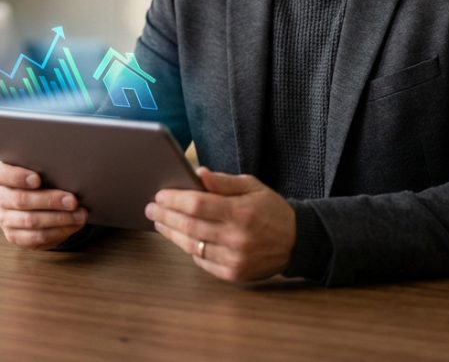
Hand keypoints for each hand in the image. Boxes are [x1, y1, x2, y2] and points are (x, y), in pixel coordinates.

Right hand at [0, 161, 86, 249]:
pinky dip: (58, 231)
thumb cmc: (44, 179)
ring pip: (30, 221)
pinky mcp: (14, 236)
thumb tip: (71, 176)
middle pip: (20, 199)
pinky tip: (73, 225)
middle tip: (72, 200)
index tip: (37, 179)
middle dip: (49, 200)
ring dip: (59, 218)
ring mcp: (4, 218)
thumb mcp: (44, 170)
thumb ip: (49, 169)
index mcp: (1, 175)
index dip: (17, 177)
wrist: (43, 203)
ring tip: (79, 215)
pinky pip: (36, 237)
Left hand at [144, 167, 295, 282]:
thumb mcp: (252, 186)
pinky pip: (202, 262)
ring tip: (160, 223)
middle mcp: (237, 237)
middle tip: (151, 209)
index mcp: (241, 212)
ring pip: (192, 246)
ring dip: (171, 234)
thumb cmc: (271, 210)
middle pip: (189, 226)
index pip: (197, 204)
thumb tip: (197, 173)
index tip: (160, 194)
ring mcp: (234, 259)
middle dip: (165, 216)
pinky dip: (189, 249)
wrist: (296, 242)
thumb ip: (224, 182)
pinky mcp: (233, 274)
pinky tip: (181, 238)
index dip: (174, 199)